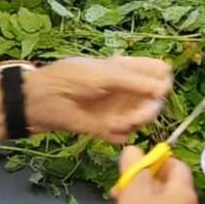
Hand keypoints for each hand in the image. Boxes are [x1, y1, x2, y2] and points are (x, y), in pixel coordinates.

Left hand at [27, 57, 171, 141]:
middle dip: (149, 108)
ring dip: (134, 122)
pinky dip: (119, 134)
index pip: (159, 71)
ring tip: (117, 122)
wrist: (39, 102)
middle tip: (137, 114)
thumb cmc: (70, 78)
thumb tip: (164, 90)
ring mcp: (117, 109)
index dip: (163, 80)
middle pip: (155, 99)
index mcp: (126, 68)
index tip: (158, 89)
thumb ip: (135, 82)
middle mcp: (126, 89)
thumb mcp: (105, 74)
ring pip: (142, 119)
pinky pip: (124, 135)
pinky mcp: (106, 129)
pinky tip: (107, 130)